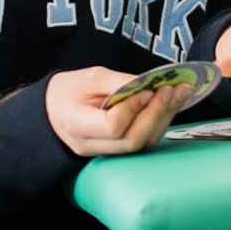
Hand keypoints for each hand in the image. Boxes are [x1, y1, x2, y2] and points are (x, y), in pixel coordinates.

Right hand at [46, 67, 187, 157]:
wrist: (52, 110)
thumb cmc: (68, 91)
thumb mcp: (90, 77)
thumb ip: (120, 82)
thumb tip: (152, 84)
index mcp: (76, 124)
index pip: (113, 126)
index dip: (134, 108)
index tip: (147, 90)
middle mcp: (90, 145)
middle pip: (132, 141)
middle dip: (157, 114)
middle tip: (172, 90)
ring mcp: (103, 153)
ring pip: (141, 144)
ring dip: (163, 119)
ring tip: (178, 94)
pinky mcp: (116, 151)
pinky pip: (141, 142)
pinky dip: (158, 123)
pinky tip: (169, 104)